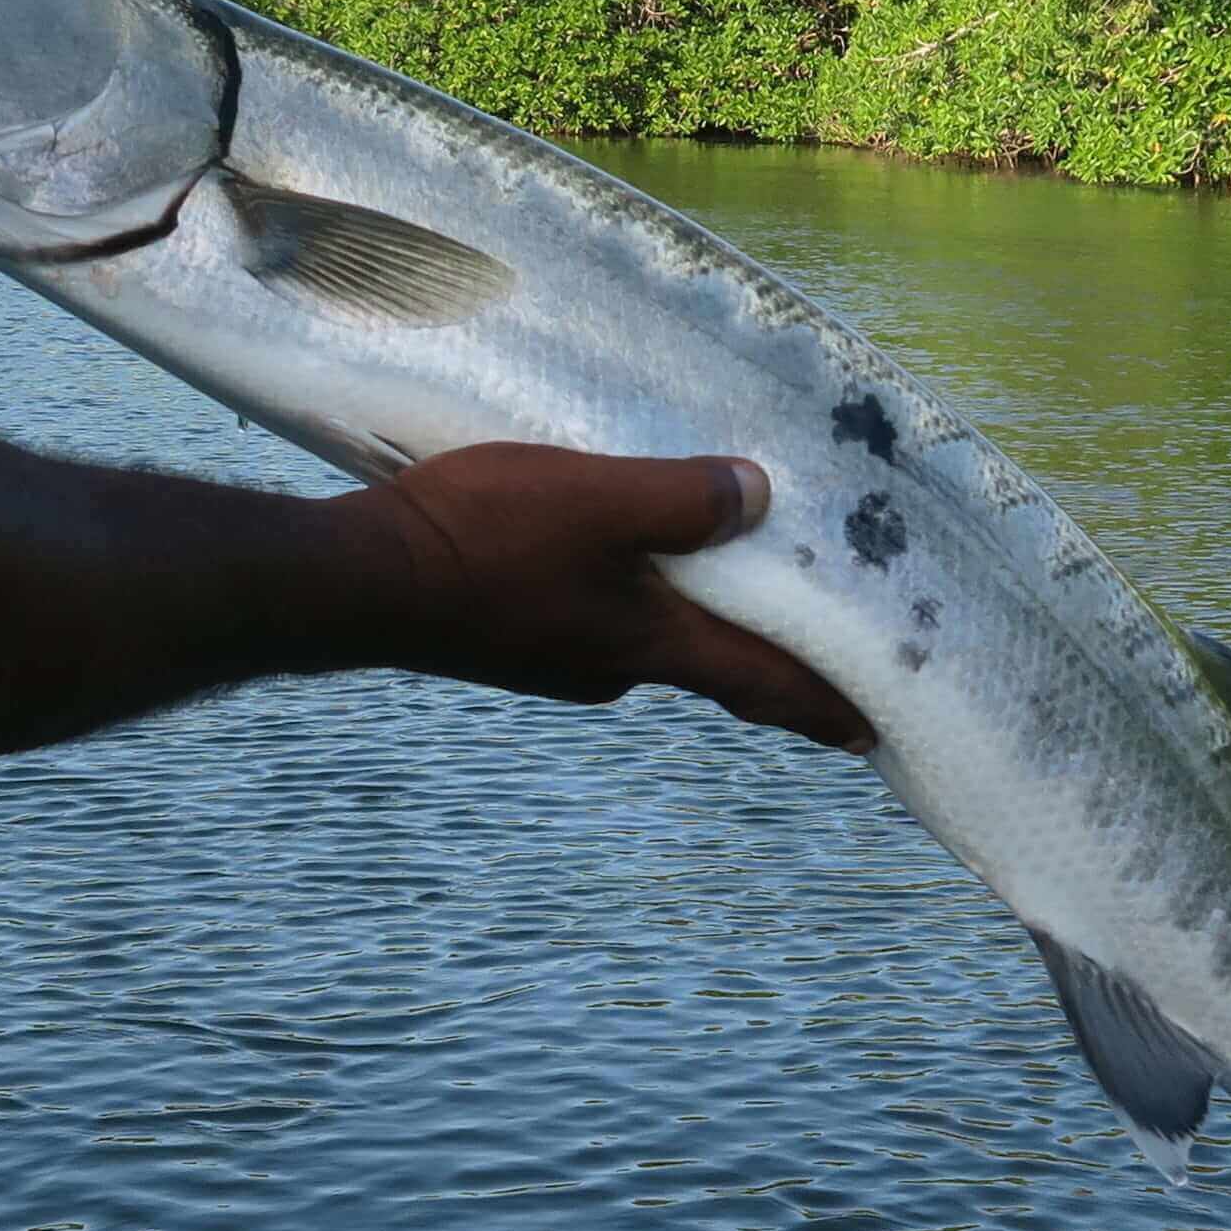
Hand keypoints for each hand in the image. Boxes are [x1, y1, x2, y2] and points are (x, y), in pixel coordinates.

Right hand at [356, 447, 871, 750]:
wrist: (355, 583)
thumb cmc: (479, 539)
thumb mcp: (597, 498)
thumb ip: (683, 499)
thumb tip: (755, 496)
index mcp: (650, 644)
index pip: (762, 682)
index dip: (824, 703)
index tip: (876, 733)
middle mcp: (613, 667)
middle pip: (712, 661)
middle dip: (763, 649)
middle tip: (816, 635)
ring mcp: (557, 658)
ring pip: (649, 633)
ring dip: (690, 610)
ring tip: (718, 566)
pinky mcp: (513, 636)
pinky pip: (595, 613)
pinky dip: (627, 591)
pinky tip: (609, 550)